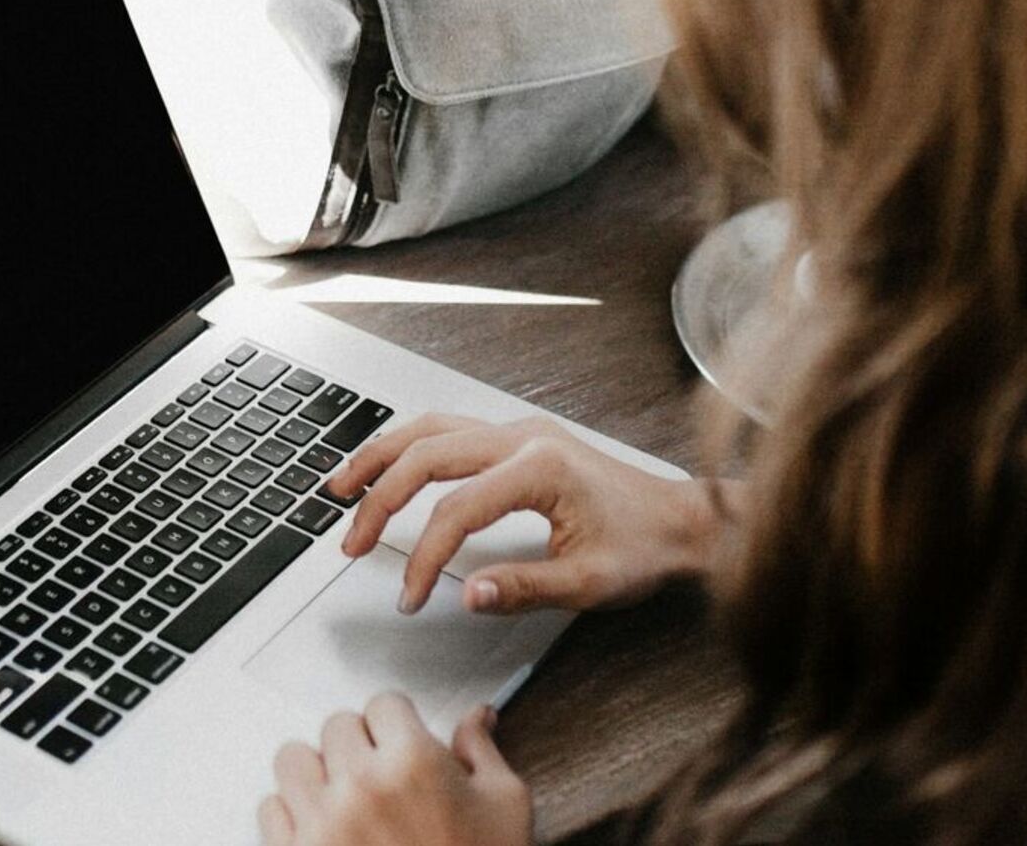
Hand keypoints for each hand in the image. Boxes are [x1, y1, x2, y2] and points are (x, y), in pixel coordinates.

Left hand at [260, 695, 529, 845]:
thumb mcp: (504, 808)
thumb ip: (482, 753)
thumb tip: (476, 717)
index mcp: (413, 763)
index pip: (384, 704)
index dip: (398, 724)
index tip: (402, 742)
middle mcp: (361, 785)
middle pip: (336, 726)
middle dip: (360, 745)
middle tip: (381, 775)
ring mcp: (323, 822)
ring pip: (293, 759)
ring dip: (317, 772)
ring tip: (344, 796)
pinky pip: (270, 808)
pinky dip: (292, 814)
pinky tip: (324, 827)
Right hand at [329, 413, 718, 614]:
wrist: (685, 521)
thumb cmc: (646, 548)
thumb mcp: (590, 583)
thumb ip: (524, 588)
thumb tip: (467, 594)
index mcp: (540, 468)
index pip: (456, 510)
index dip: (424, 557)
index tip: (411, 596)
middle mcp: (524, 437)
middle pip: (427, 455)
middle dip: (379, 500)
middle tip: (352, 543)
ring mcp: (520, 431)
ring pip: (430, 428)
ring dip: (381, 457)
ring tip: (341, 488)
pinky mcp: (519, 437)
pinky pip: (448, 429)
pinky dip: (409, 447)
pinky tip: (387, 467)